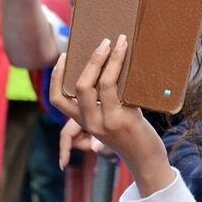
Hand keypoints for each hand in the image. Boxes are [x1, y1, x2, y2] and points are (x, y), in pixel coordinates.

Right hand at [49, 36, 172, 195]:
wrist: (146, 160)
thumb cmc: (130, 136)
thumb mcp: (109, 120)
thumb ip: (103, 102)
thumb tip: (108, 67)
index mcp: (83, 122)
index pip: (58, 99)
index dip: (56, 76)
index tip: (62, 56)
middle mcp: (91, 123)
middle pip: (80, 86)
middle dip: (92, 60)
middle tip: (105, 41)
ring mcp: (108, 122)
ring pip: (104, 84)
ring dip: (113, 59)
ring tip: (121, 43)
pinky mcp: (126, 120)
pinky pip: (124, 90)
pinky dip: (128, 73)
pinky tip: (135, 61)